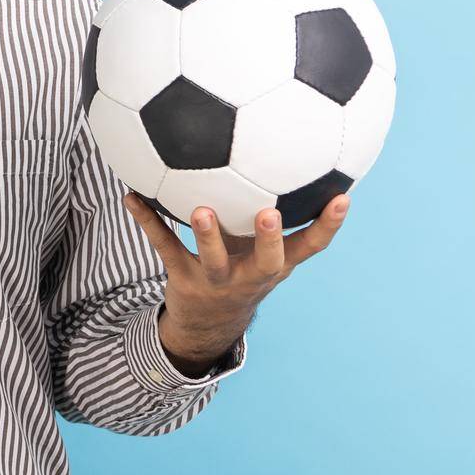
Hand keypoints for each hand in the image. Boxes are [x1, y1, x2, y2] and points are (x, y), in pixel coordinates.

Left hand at [122, 191, 350, 376]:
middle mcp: (250, 275)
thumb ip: (275, 208)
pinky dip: (148, 220)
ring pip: (213, 260)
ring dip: (208, 235)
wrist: (207, 323)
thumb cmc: (242, 268)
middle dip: (270, 239)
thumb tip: (296, 151)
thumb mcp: (262, 248)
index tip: (343, 198)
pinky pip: (165, 246)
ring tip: (201, 210)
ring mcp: (216, 280)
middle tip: (270, 212)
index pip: (310, 247)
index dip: (328, 225)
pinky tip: (131, 195)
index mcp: (275, 265)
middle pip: (267, 261)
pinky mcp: (183, 278)